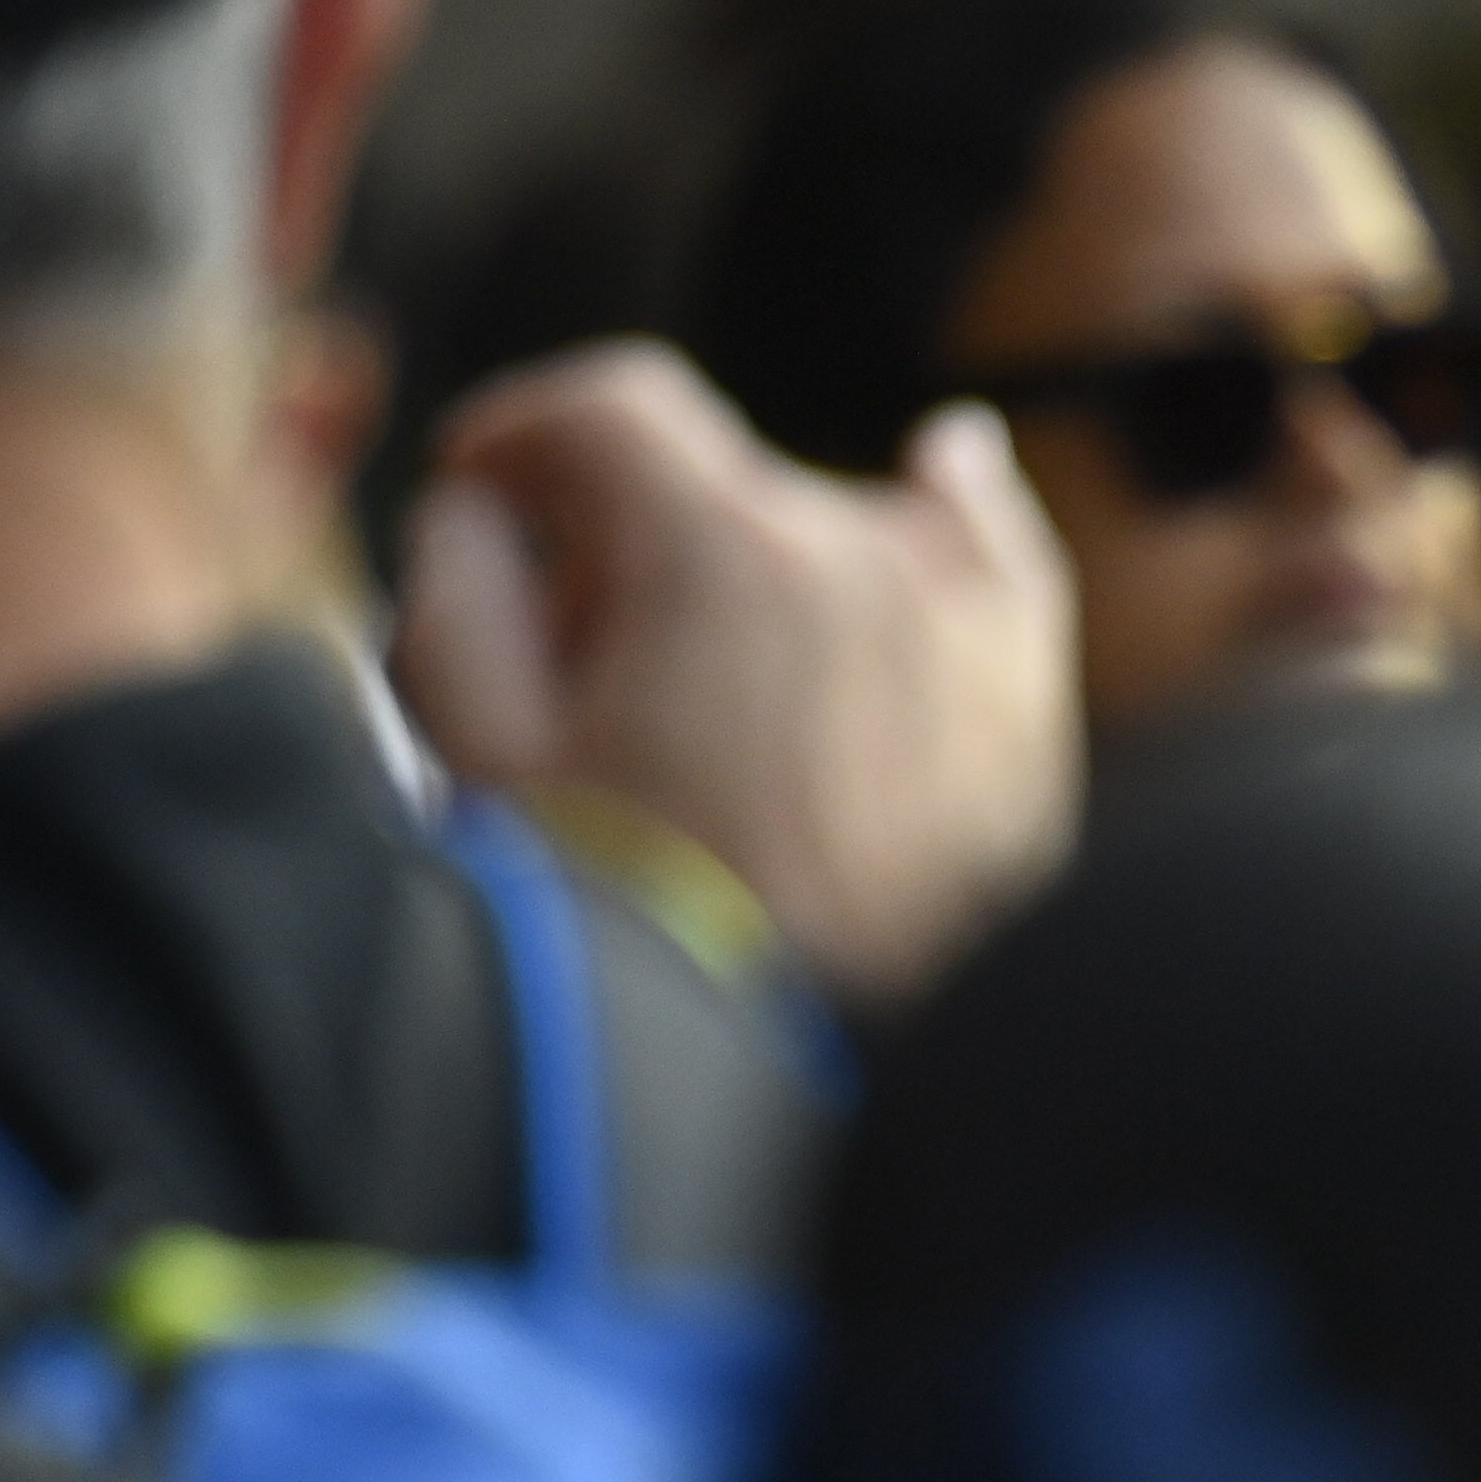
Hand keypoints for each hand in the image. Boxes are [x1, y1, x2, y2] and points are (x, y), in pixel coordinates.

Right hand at [395, 342, 1081, 1005]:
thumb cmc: (633, 930)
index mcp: (721, 551)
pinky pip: (999, 566)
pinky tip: (943, 464)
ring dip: (764, 565)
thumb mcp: (483, 755)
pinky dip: (963, 512)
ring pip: (842, 527)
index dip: (524, 439)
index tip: (486, 495)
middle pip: (721, 487)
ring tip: (712, 679)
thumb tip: (474, 514)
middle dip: (632, 550)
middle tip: (582, 672)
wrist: (796, 1068)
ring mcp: (962, 631)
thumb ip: (458, 595)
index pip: (610, 412)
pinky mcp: (1022, 708)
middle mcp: (863, 560)